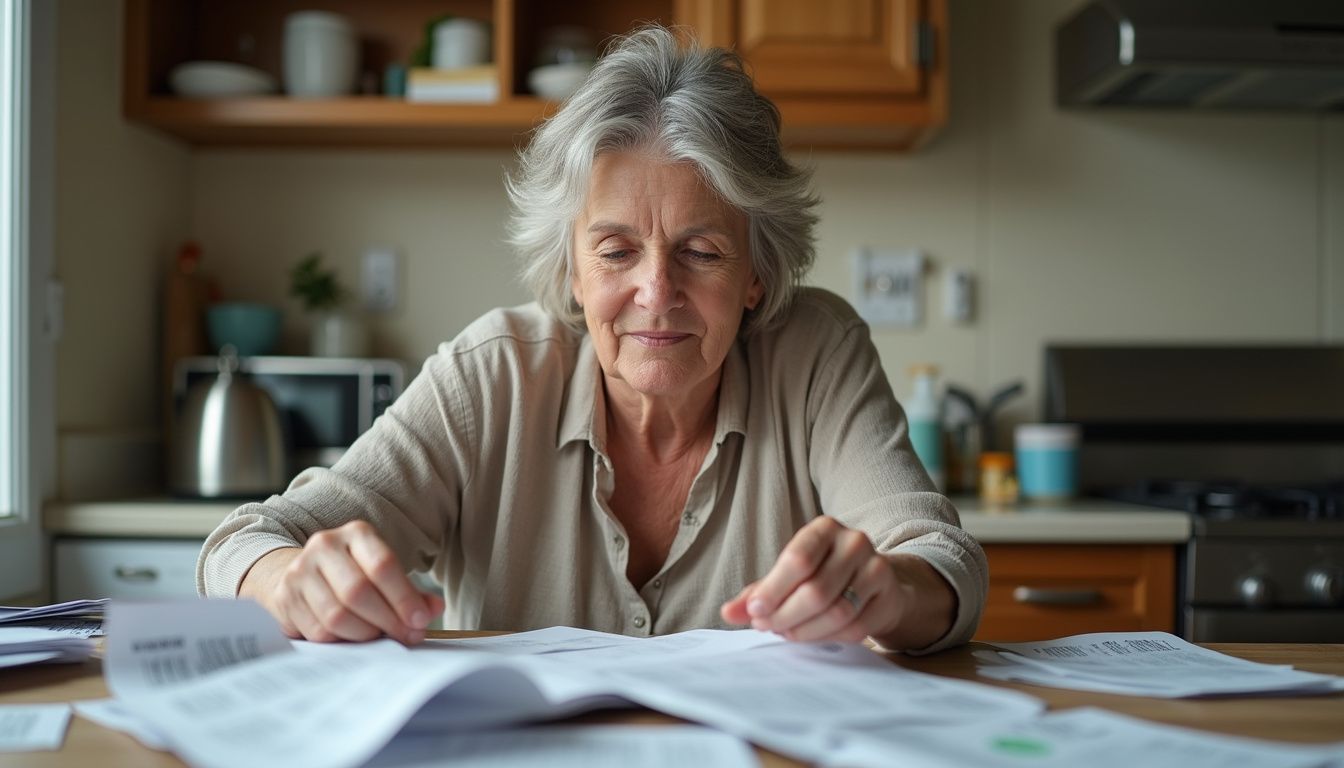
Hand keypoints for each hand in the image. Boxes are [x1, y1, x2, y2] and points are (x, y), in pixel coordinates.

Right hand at [238, 520, 444, 644]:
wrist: (301, 571)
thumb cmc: (353, 574)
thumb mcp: (383, 572)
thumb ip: (410, 592)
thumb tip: (433, 609)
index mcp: (356, 534)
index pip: (383, 566)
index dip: (404, 598)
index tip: (420, 621)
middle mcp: (325, 545)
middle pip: (358, 592)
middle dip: (387, 621)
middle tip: (405, 637)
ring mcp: (300, 570)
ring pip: (336, 615)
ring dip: (364, 635)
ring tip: (379, 639)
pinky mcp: (285, 596)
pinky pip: (318, 631)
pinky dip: (341, 641)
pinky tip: (352, 639)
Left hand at [720, 516, 954, 648]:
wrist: (876, 584)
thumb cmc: (823, 576)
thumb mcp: (788, 577)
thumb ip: (757, 593)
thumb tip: (728, 612)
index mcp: (824, 529)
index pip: (797, 559)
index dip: (773, 590)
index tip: (754, 612)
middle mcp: (854, 542)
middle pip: (815, 590)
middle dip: (785, 615)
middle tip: (767, 627)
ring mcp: (876, 568)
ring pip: (837, 612)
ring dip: (805, 630)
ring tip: (787, 633)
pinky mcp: (889, 597)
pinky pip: (855, 627)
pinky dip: (828, 638)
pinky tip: (814, 637)